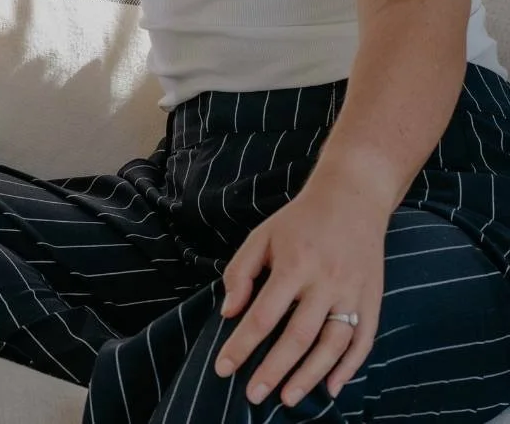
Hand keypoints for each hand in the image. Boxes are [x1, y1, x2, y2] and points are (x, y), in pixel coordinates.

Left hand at [213, 178, 386, 407]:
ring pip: (331, 345)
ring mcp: (352, 292)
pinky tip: (331, 387)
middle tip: (254, 396)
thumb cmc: (300, 220)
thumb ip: (241, 272)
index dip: (242, 345)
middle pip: (297, 336)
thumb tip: (229, 313)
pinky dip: (349, 368)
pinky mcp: (373, 299)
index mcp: (293, 263)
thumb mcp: (262, 235)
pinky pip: (363, 341)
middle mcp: (324, 281)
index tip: (224, 369)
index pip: (262, 315)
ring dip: (309, 376)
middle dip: (274, 370)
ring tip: (288, 398)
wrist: (352, 198)